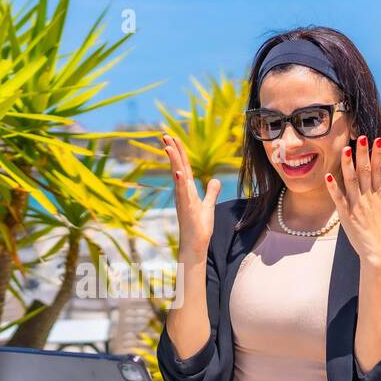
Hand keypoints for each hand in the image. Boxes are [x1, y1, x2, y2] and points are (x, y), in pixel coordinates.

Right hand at [165, 132, 219, 259]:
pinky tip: (178, 172)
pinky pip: (183, 193)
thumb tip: (215, 180)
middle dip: (173, 150)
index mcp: (188, 189)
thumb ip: (211, 192)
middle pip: (178, 166)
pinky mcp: (186, 208)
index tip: (174, 138)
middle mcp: (183, 192)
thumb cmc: (199, 227)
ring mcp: (183, 199)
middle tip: (165, 135)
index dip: (180, 152)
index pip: (184, 166)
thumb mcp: (208, 206)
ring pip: (178, 176)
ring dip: (173, 161)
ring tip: (168, 147)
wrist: (195, 245)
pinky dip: (180, 182)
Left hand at [325, 135, 380, 266]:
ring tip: (346, 149)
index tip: (377, 140)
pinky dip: (333, 187)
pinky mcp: (346, 215)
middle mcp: (367, 197)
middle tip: (361, 137)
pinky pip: (338, 199)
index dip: (378, 155)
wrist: (377, 251)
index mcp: (378, 195)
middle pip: (365, 171)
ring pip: (351, 181)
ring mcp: (356, 205)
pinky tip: (328, 176)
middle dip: (363, 154)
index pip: (378, 170)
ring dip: (348, 165)